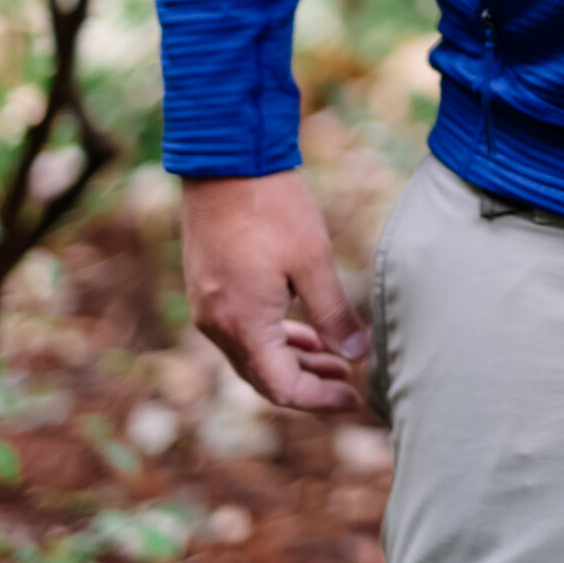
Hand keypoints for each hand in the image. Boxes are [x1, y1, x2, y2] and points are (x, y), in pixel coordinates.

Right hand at [180, 171, 371, 413]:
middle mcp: (217, 324)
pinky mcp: (209, 288)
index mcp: (242, 324)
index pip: (282, 387)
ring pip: (252, 355)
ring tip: (334, 359)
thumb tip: (355, 357)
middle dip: (309, 385)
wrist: (225, 163)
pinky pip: (242, 331)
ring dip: (293, 362)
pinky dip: (275, 339)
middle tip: (349, 384)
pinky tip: (304, 332)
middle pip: (264, 378)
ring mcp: (208, 306)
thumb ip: (334, 314)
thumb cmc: (272, 208)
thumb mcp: (313, 262)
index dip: (320, 399)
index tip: (354, 397)